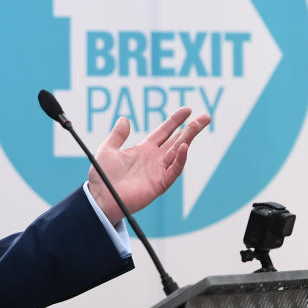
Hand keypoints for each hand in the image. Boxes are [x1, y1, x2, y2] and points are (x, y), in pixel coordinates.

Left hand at [88, 108, 210, 223]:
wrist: (100, 198)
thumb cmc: (102, 177)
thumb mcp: (108, 150)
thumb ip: (118, 135)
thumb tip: (124, 118)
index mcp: (144, 150)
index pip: (164, 131)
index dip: (175, 120)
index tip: (187, 110)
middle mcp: (154, 159)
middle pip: (177, 140)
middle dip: (192, 129)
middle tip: (206, 117)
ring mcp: (158, 171)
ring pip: (178, 152)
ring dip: (188, 138)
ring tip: (196, 125)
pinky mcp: (159, 184)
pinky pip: (173, 170)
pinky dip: (180, 159)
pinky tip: (184, 146)